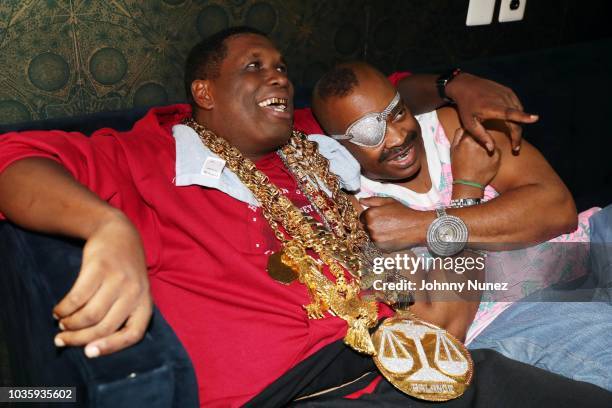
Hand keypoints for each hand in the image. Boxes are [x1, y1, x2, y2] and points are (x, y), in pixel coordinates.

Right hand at [52, 210, 152, 357]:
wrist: (118, 232)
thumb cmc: (123, 270)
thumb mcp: (133, 291)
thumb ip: (119, 313)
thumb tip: (90, 344)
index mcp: (144, 302)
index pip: (133, 333)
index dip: (111, 347)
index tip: (89, 353)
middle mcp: (134, 292)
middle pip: (104, 327)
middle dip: (79, 338)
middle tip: (62, 340)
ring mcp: (118, 279)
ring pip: (89, 315)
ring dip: (70, 324)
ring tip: (61, 323)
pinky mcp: (99, 268)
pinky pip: (77, 297)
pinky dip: (64, 308)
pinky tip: (59, 310)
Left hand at [358, 197, 433, 251]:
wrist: (417, 226)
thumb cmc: (403, 212)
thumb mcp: (388, 201)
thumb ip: (372, 200)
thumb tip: (361, 200)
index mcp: (370, 215)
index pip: (362, 217)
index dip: (371, 216)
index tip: (380, 216)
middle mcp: (370, 227)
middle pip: (366, 227)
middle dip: (373, 225)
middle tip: (387, 223)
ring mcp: (375, 239)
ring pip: (371, 236)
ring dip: (377, 233)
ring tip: (390, 230)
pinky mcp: (381, 247)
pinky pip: (377, 244)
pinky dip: (382, 241)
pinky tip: (391, 236)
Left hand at [445, 72, 538, 151]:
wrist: (466, 85)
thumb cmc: (466, 107)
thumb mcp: (469, 124)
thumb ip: (481, 136)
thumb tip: (492, 149)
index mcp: (492, 107)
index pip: (511, 113)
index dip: (523, 116)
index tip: (535, 119)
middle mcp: (502, 99)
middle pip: (517, 118)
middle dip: (518, 134)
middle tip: (515, 148)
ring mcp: (506, 94)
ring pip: (519, 112)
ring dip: (518, 125)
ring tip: (513, 136)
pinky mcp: (508, 91)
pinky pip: (517, 105)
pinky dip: (517, 115)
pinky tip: (512, 122)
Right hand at [450, 128, 500, 189]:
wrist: (469, 184)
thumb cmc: (459, 167)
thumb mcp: (452, 150)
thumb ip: (458, 135)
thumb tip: (465, 126)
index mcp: (467, 140)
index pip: (472, 129)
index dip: (471, 134)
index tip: (470, 140)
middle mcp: (480, 143)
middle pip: (482, 134)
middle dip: (479, 140)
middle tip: (474, 152)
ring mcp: (490, 149)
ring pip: (490, 141)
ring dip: (486, 146)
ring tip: (479, 158)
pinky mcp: (498, 156)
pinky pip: (496, 150)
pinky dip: (492, 153)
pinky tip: (485, 162)